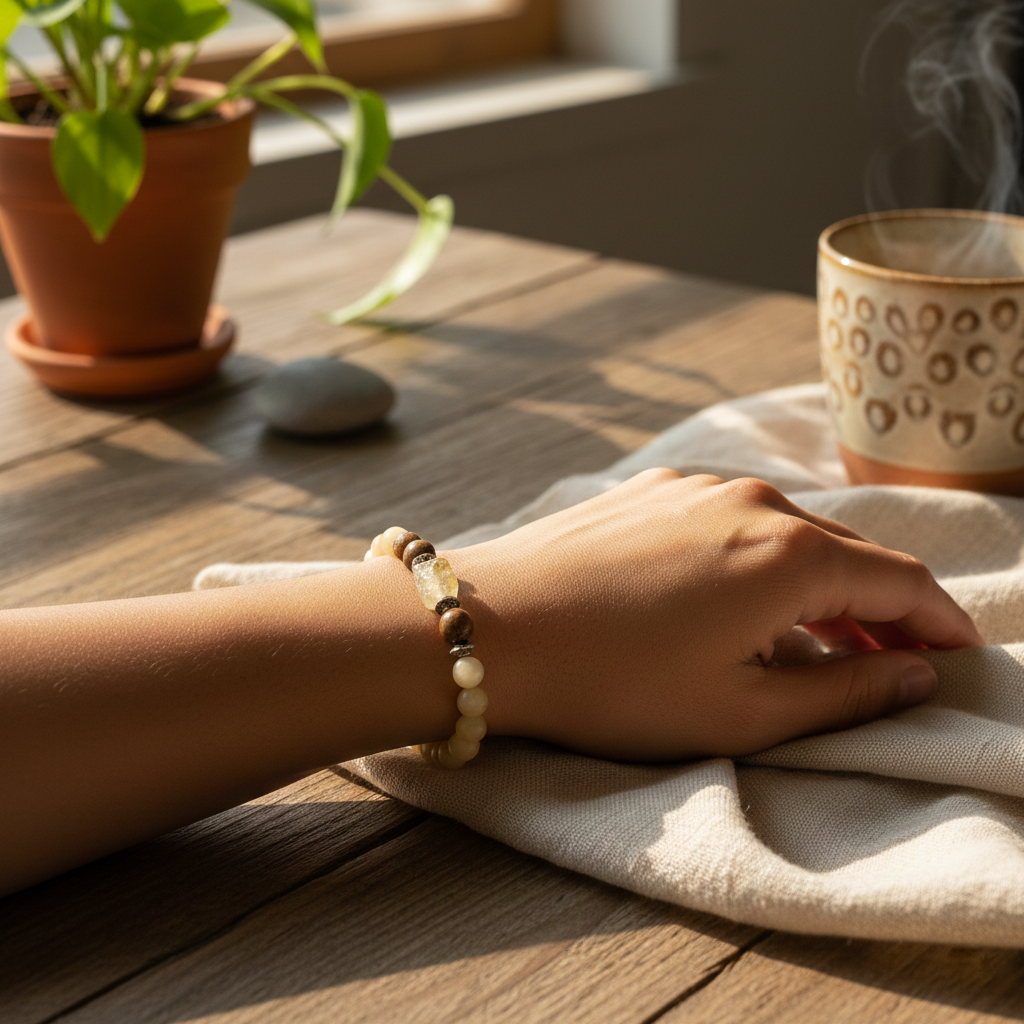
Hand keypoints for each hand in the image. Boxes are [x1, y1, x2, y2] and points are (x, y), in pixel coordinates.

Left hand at [453, 469, 982, 760]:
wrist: (489, 628)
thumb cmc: (612, 683)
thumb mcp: (741, 713)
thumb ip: (845, 694)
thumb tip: (916, 678)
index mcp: (790, 555)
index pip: (900, 582)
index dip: (939, 624)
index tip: (959, 656)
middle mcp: (752, 501)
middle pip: (849, 554)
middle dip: (884, 609)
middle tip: (900, 660)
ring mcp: (696, 487)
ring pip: (790, 534)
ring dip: (821, 585)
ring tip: (827, 641)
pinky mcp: (652, 491)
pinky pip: (734, 521)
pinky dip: (762, 561)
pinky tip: (744, 602)